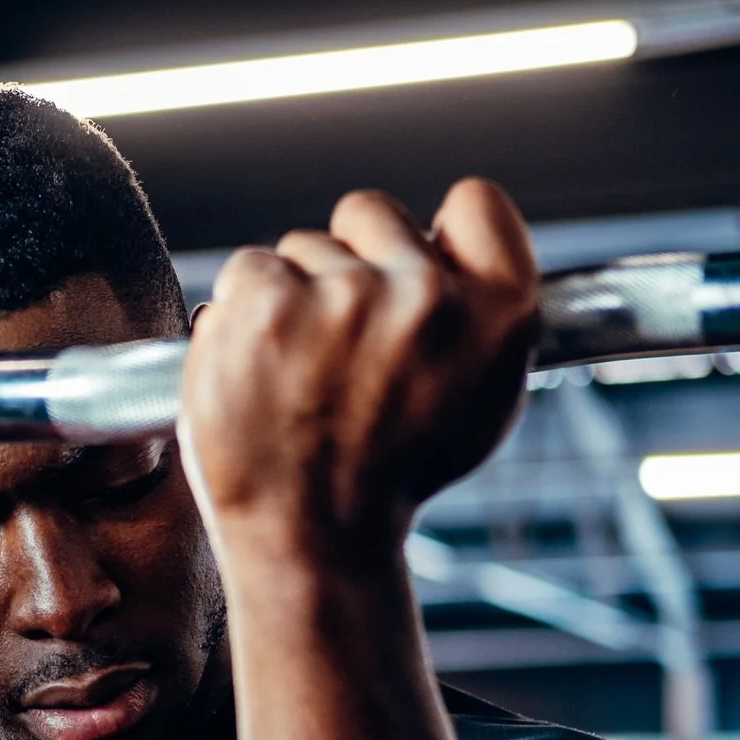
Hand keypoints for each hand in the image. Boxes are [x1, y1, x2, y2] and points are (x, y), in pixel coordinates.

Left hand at [177, 179, 537, 573]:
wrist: (311, 538)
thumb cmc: (390, 475)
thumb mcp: (481, 398)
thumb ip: (476, 309)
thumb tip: (442, 236)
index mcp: (499, 312)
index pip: (476, 202)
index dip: (434, 234)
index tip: (408, 270)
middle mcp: (427, 294)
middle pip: (371, 213)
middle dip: (350, 261)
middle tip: (339, 344)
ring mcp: (341, 296)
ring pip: (300, 247)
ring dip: (291, 296)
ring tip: (298, 374)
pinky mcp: (264, 304)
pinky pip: (247, 269)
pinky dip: (241, 314)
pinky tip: (258, 370)